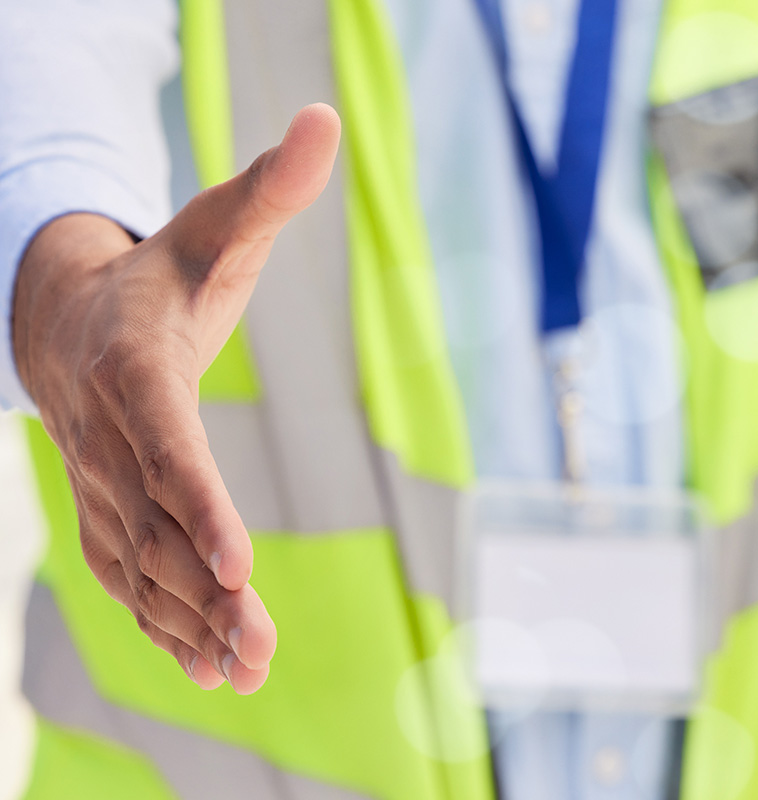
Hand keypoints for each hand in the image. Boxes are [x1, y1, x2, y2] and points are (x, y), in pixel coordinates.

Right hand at [12, 104, 340, 693]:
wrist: (70, 315)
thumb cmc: (161, 270)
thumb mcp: (217, 224)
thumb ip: (274, 184)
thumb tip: (326, 116)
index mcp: (136, 365)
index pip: (168, 442)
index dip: (199, 502)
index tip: (239, 566)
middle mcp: (109, 432)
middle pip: (158, 521)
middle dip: (205, 590)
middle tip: (259, 651)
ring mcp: (101, 478)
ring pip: (141, 562)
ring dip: (190, 623)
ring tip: (246, 674)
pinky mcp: (106, 508)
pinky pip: (128, 574)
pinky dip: (164, 622)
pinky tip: (208, 667)